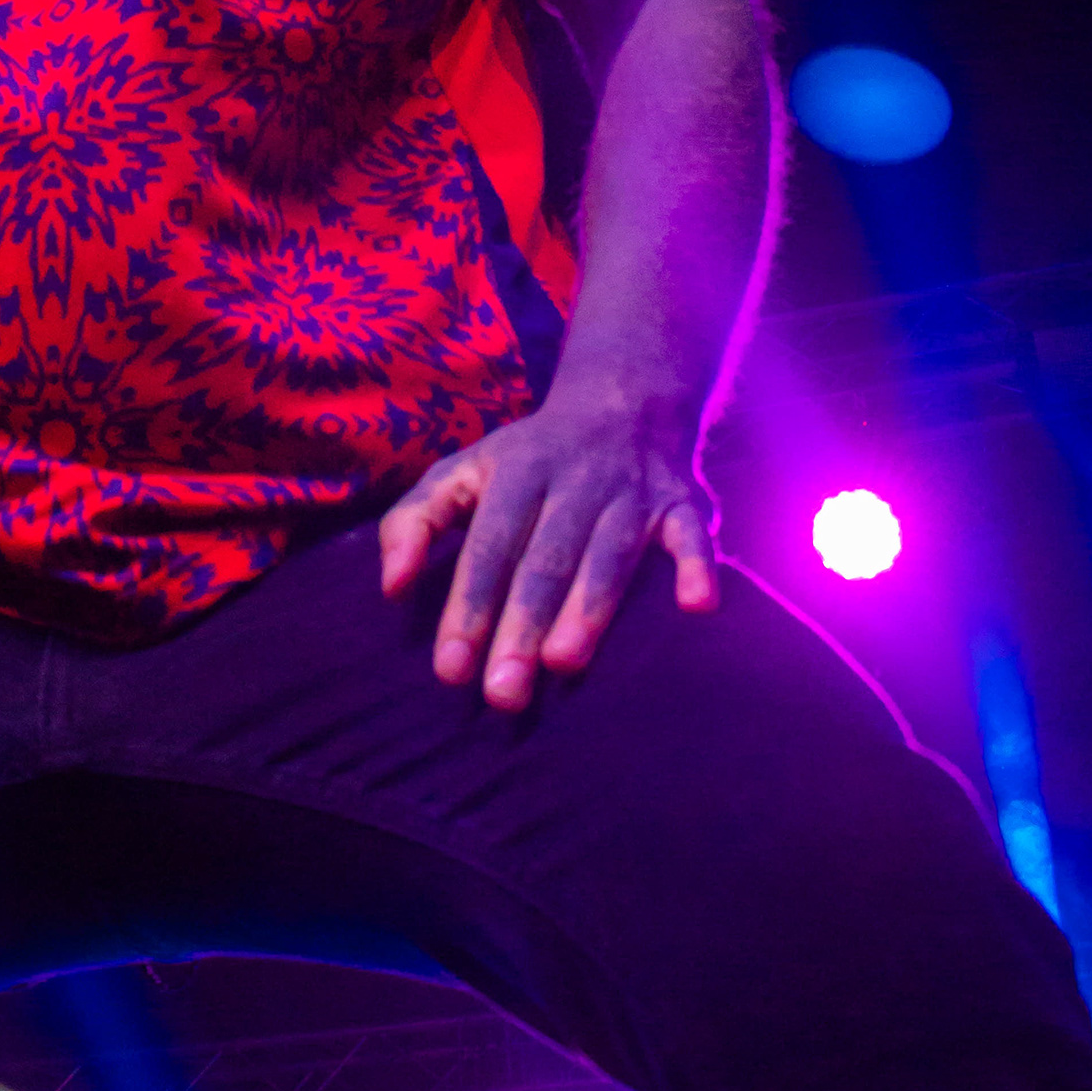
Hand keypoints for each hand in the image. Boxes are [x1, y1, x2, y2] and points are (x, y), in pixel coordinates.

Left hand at [378, 381, 717, 706]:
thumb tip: (392, 587)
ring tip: (564, 664)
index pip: (489, 544)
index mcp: (516, 471)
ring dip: (590, 606)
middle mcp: (575, 480)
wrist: (621, 397)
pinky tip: (698, 608)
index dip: (468, 604)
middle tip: (502, 693)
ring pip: (610, 553)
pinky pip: (693, 534)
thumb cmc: (526, 459)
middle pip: (546, 558)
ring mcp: (631, 491)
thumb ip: (415, 521)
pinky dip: (699, 566)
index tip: (450, 669)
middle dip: (523, 623)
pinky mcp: (683, 503)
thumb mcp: (462, 471)